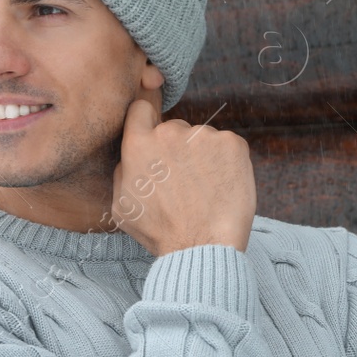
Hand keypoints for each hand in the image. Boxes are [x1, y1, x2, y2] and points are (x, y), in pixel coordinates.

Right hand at [111, 84, 255, 256]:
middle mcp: (170, 132)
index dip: (147, 122)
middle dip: (179, 149)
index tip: (155, 137)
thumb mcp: (123, 206)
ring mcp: (204, 135)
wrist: (204, 246)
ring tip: (206, 191)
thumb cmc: (162, 232)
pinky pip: (228, 146)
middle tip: (186, 183)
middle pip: (175, 128)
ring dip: (204, 157)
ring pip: (203, 139)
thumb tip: (131, 156)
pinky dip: (227, 163)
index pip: (140, 110)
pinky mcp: (233, 143)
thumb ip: (124, 171)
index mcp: (139, 144)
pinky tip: (223, 187)